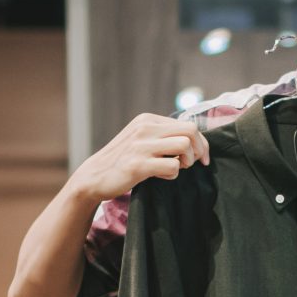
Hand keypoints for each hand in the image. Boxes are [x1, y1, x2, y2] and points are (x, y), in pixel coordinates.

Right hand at [68, 113, 210, 202]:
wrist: (94, 176)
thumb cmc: (122, 160)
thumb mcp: (140, 138)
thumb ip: (161, 135)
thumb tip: (193, 139)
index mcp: (147, 120)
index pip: (188, 124)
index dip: (201, 142)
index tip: (202, 157)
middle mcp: (145, 128)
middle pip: (190, 131)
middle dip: (199, 150)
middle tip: (193, 164)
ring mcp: (141, 146)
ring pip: (184, 146)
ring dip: (187, 161)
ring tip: (176, 168)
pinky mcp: (138, 165)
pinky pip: (172, 166)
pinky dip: (173, 174)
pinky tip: (161, 176)